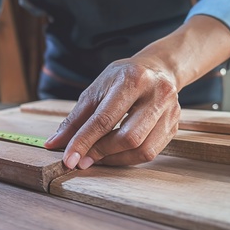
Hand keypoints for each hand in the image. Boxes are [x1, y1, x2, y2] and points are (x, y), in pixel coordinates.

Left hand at [44, 57, 180, 168]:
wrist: (159, 68)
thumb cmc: (122, 78)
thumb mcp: (96, 90)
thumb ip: (75, 119)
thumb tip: (54, 144)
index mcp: (132, 80)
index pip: (104, 119)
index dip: (84, 142)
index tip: (69, 159)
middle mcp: (156, 95)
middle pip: (128, 137)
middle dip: (100, 152)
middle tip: (82, 160)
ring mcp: (171, 111)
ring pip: (142, 149)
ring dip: (114, 159)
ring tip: (96, 157)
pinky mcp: (175, 126)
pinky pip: (151, 153)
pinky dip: (127, 158)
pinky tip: (113, 154)